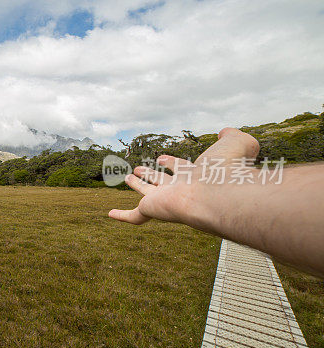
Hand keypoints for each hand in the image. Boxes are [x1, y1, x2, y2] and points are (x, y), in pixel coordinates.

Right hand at [108, 127, 260, 226]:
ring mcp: (165, 200)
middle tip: (139, 169)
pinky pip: (135, 216)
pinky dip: (122, 216)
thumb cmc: (229, 169)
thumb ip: (234, 137)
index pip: (180, 168)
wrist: (217, 194)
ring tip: (128, 178)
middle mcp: (180, 189)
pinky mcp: (152, 210)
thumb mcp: (236, 144)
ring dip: (138, 186)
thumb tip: (227, 132)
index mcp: (195, 175)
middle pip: (162, 181)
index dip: (171, 163)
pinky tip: (110, 214)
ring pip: (148, 193)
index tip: (162, 158)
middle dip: (152, 174)